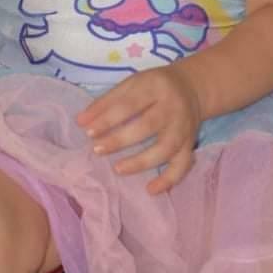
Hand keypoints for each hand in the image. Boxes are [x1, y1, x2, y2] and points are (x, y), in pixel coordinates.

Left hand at [75, 63, 201, 195]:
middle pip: (148, 126)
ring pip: (166, 148)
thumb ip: (106, 101)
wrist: (191, 87)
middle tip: (97, 150)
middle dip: (121, 140)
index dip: (109, 118)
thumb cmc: (154, 86)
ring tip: (118, 169)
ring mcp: (183, 128)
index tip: (89, 131)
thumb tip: (81, 122)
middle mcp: (173, 107)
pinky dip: (168, 180)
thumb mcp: (131, 83)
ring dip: (141, 162)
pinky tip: (150, 190)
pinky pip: (182, 165)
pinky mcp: (190, 144)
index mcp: (156, 86)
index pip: (130, 104)